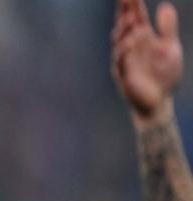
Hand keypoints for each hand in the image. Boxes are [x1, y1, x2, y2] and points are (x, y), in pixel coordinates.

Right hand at [113, 0, 182, 123]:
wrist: (159, 101)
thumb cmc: (163, 75)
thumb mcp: (170, 48)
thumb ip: (167, 28)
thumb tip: (164, 6)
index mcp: (142, 38)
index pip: (135, 17)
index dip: (133, 4)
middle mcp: (131, 46)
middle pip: (124, 24)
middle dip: (124, 11)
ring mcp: (125, 59)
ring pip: (119, 41)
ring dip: (123, 29)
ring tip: (129, 17)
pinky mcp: (123, 74)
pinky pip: (121, 60)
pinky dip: (125, 49)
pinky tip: (132, 40)